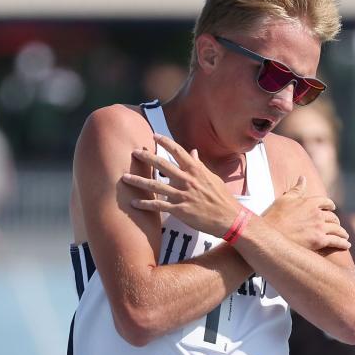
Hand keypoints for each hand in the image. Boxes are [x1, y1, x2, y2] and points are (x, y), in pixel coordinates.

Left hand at [121, 134, 239, 235]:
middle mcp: (187, 180)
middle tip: (134, 153)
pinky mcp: (179, 210)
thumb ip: (199, 165)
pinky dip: (145, 204)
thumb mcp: (212, 177)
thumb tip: (193, 152)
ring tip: (124, 178)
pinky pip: (158, 206)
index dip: (165, 142)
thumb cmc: (221, 197)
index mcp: (196, 170)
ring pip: (155, 185)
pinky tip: (134, 203)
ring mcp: (182, 195)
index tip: (154, 136)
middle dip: (146, 158)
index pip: (178, 151)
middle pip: (162, 165)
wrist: (229, 218)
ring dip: (138, 181)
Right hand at [262, 177, 350, 251]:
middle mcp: (318, 214)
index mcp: (310, 202)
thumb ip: (297, 189)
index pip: (326, 202)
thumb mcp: (285, 199)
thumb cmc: (275, 216)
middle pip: (333, 217)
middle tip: (337, 225)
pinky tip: (346, 245)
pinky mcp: (319, 241)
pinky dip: (343, 243)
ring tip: (344, 236)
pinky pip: (336, 241)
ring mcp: (320, 228)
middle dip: (336, 221)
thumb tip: (303, 177)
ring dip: (342, 233)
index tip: (332, 208)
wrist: (270, 235)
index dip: (330, 205)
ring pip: (337, 229)